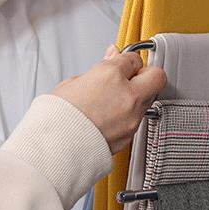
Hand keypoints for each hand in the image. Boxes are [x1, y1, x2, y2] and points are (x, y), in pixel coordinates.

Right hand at [51, 46, 166, 154]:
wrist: (51, 151)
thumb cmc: (55, 118)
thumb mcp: (71, 84)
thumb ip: (98, 70)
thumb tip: (111, 58)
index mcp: (111, 76)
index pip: (133, 59)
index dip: (127, 61)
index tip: (122, 64)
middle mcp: (128, 96)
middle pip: (156, 76)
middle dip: (146, 75)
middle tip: (133, 78)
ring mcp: (132, 117)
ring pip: (149, 99)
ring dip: (138, 97)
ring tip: (114, 101)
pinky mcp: (131, 135)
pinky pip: (138, 119)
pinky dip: (128, 116)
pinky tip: (110, 118)